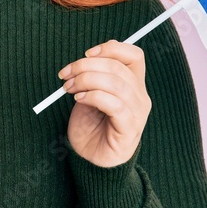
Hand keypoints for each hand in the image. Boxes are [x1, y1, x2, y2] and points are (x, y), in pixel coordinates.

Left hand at [58, 39, 151, 167]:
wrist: (91, 158)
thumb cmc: (91, 125)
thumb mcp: (90, 93)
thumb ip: (93, 76)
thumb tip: (82, 61)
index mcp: (133, 83)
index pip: (134, 55)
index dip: (112, 48)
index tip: (87, 54)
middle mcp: (140, 96)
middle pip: (118, 67)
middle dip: (87, 66)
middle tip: (66, 74)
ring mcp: (137, 113)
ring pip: (117, 84)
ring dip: (87, 80)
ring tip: (69, 89)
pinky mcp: (129, 128)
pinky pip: (115, 105)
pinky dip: (94, 97)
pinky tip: (79, 100)